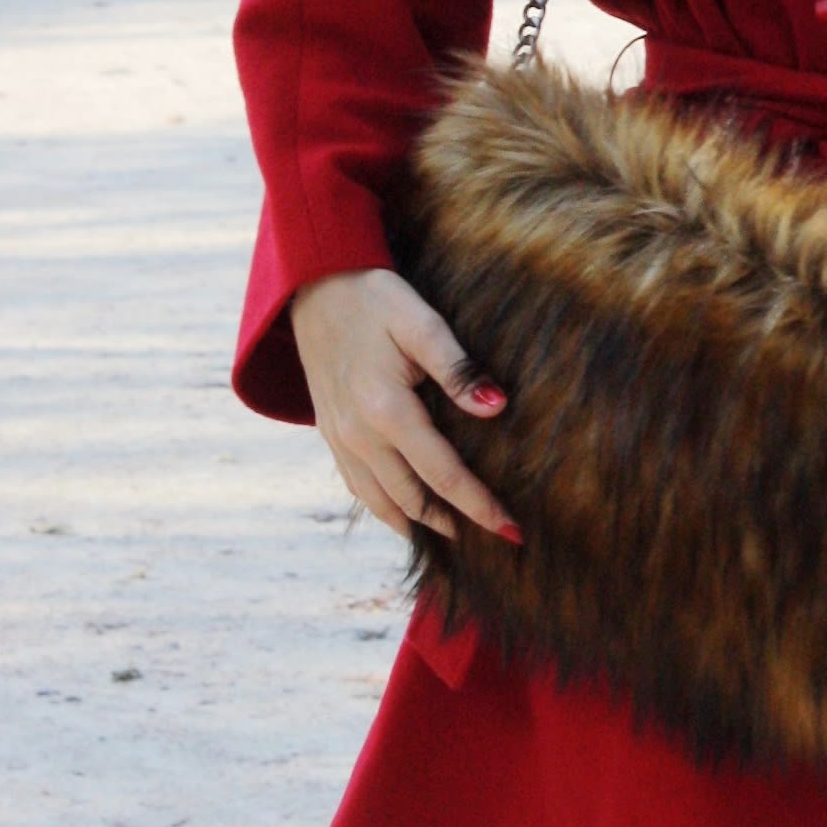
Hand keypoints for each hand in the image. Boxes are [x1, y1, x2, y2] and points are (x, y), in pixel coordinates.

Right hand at [290, 268, 519, 544]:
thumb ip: (458, 368)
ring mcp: (339, 439)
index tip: (512, 530)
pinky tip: (405, 515)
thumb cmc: (375, 298)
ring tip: (456, 539)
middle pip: (413, 499)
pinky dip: (386, 510)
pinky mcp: (329, 434)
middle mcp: (358, 437)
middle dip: (455, 524)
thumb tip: (497, 409)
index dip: (480, 505)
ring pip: (382, 502)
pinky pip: (358, 488)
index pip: (444, 475)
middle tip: (495, 541)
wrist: (314, 285)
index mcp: (386, 412)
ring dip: (420, 524)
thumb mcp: (421, 322)